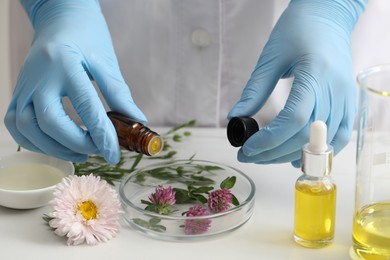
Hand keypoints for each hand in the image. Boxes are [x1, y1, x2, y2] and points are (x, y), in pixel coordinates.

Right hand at [4, 0, 145, 163]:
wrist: (59, 18)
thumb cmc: (86, 35)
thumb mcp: (105, 61)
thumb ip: (119, 93)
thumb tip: (136, 121)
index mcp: (65, 63)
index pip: (85, 106)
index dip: (102, 135)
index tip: (114, 155)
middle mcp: (39, 76)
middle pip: (50, 121)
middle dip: (76, 144)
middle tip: (99, 151)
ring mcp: (24, 85)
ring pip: (28, 127)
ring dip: (55, 148)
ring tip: (81, 153)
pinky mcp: (18, 91)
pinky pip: (15, 124)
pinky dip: (34, 142)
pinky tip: (56, 145)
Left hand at [228, 0, 366, 166]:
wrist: (327, 16)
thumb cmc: (298, 29)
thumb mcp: (271, 57)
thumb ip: (254, 90)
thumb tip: (235, 117)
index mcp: (315, 75)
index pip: (293, 120)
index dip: (268, 140)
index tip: (247, 148)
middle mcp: (335, 90)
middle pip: (306, 136)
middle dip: (274, 152)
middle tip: (249, 155)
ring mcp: (345, 97)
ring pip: (322, 142)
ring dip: (292, 154)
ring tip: (267, 156)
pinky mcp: (348, 100)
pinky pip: (341, 135)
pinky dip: (320, 150)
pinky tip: (297, 154)